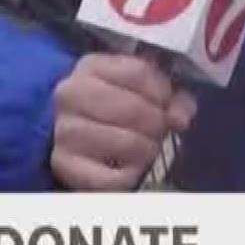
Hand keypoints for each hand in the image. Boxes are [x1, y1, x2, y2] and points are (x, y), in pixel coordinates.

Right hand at [49, 53, 196, 190]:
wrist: (67, 131)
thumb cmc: (110, 105)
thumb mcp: (136, 88)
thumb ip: (167, 95)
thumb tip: (180, 117)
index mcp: (91, 67)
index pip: (139, 73)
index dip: (162, 91)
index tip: (166, 104)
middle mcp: (71, 95)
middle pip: (133, 109)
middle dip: (156, 123)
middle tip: (158, 130)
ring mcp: (64, 130)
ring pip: (126, 143)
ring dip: (146, 149)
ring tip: (145, 148)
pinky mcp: (64, 165)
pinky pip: (112, 177)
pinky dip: (129, 175)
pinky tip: (129, 168)